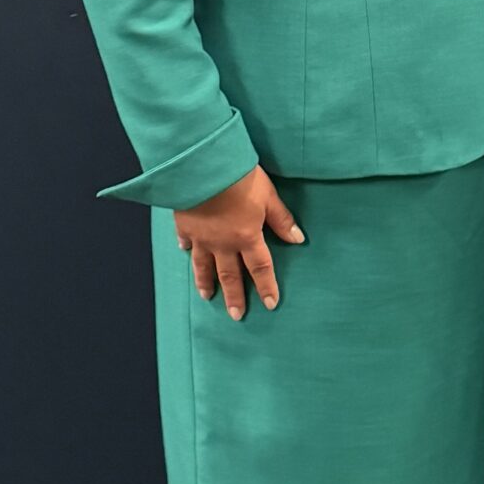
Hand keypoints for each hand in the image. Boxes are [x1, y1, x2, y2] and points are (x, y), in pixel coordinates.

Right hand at [177, 167, 302, 319]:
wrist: (203, 168)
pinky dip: (187, 249)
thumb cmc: (239, 179)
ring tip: (208, 297)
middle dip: (234, 296)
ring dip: (206, 282)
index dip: (266, 286)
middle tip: (236, 315)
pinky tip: (185, 253)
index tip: (270, 304)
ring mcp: (202, 237)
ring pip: (204, 266)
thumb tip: (297, 239)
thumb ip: (281, 220)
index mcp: (246, 237)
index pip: (260, 268)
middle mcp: (223, 243)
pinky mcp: (185, 225)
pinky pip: (187, 241)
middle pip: (230, 275)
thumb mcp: (268, 196)